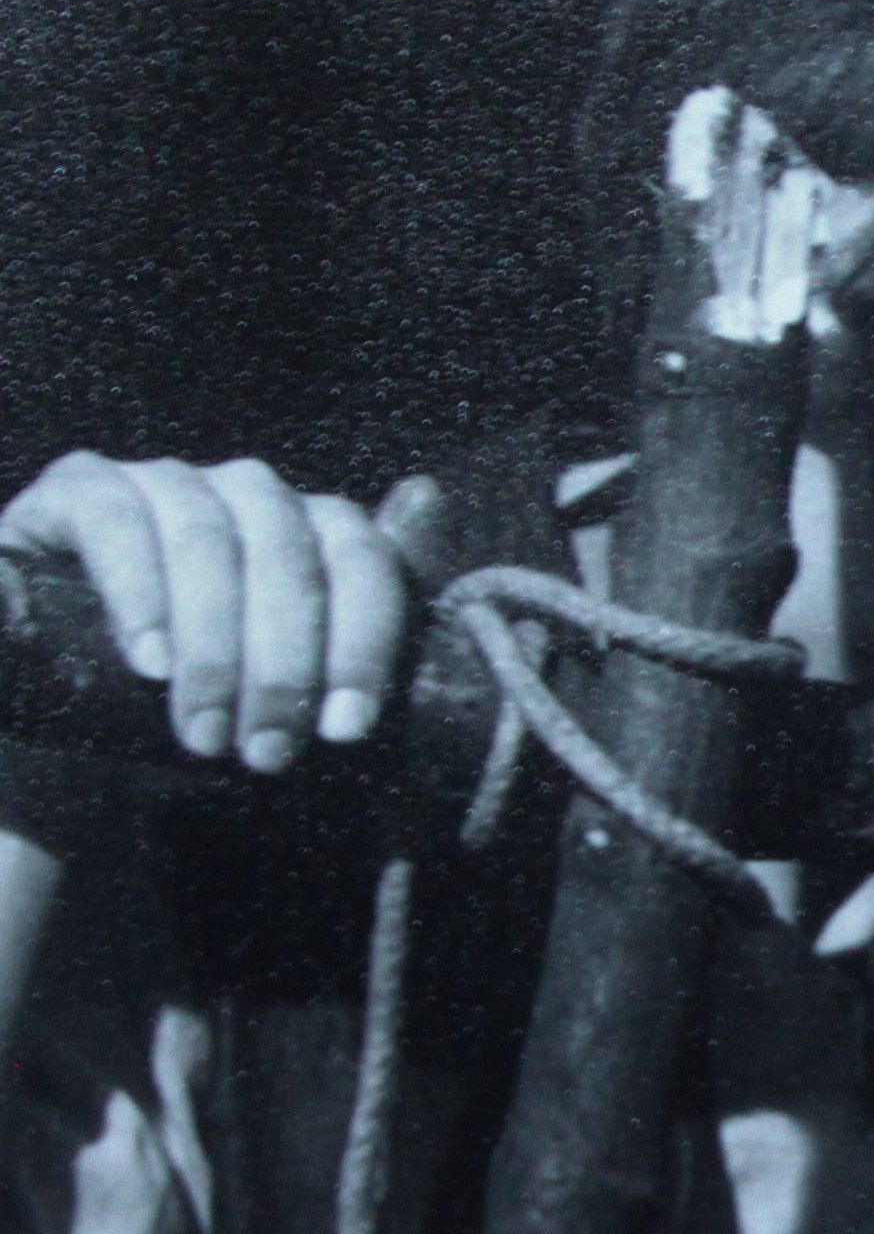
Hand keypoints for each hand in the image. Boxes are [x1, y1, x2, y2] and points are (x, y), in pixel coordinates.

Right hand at [0, 452, 430, 770]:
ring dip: (213, 650)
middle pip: (290, 559)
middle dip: (284, 668)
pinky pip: (118, 520)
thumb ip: (369, 607)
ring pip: (208, 541)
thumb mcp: (299, 677)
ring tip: (205, 734)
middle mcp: (251, 491)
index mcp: (320, 526)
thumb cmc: (214, 691)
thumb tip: (429, 495)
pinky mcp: (84, 487)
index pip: (365, 562)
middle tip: (267, 753)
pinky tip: (150, 661)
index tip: (345, 730)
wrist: (83, 701)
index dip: (362, 646)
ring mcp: (168, 480)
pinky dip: (138, 593)